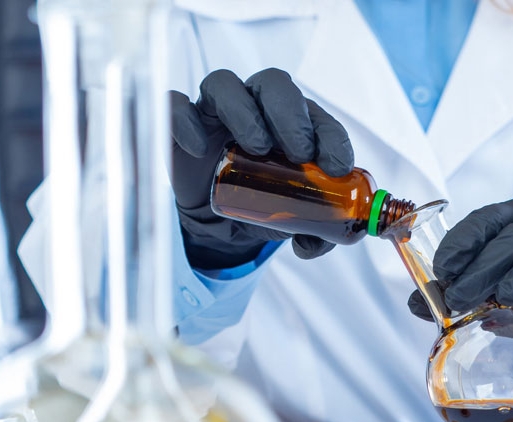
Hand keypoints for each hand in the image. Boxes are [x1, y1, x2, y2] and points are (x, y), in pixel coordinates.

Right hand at [170, 68, 353, 268]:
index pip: (315, 113)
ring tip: (258, 149)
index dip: (329, 134)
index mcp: (292, 121)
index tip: (336, 166)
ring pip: (225, 85)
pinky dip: (185, 121)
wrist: (220, 221)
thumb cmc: (264, 203)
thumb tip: (313, 245)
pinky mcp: (182, 126)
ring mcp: (215, 112)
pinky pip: (176, 107)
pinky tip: (200, 149)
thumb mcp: (294, 219)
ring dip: (244, 112)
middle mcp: (255, 106)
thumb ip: (315, 232)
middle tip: (300, 153)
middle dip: (291, 115)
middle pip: (274, 84)